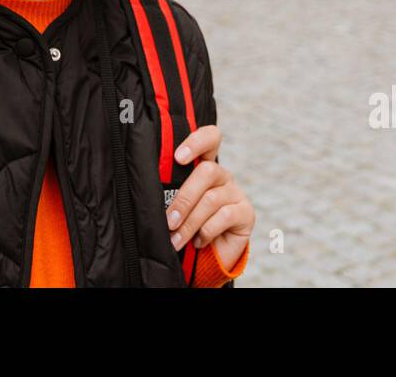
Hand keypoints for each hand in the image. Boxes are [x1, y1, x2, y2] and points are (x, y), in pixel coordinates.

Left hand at [165, 125, 253, 272]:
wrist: (206, 256)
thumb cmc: (185, 225)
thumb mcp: (174, 206)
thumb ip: (168, 193)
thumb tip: (149, 190)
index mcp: (203, 166)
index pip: (209, 139)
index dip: (197, 141)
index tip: (177, 157)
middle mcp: (221, 175)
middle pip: (207, 171)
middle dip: (184, 198)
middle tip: (169, 221)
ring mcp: (235, 193)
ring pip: (211, 198)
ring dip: (190, 222)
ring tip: (176, 240)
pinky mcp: (246, 213)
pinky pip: (225, 216)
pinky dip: (207, 231)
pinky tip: (199, 241)